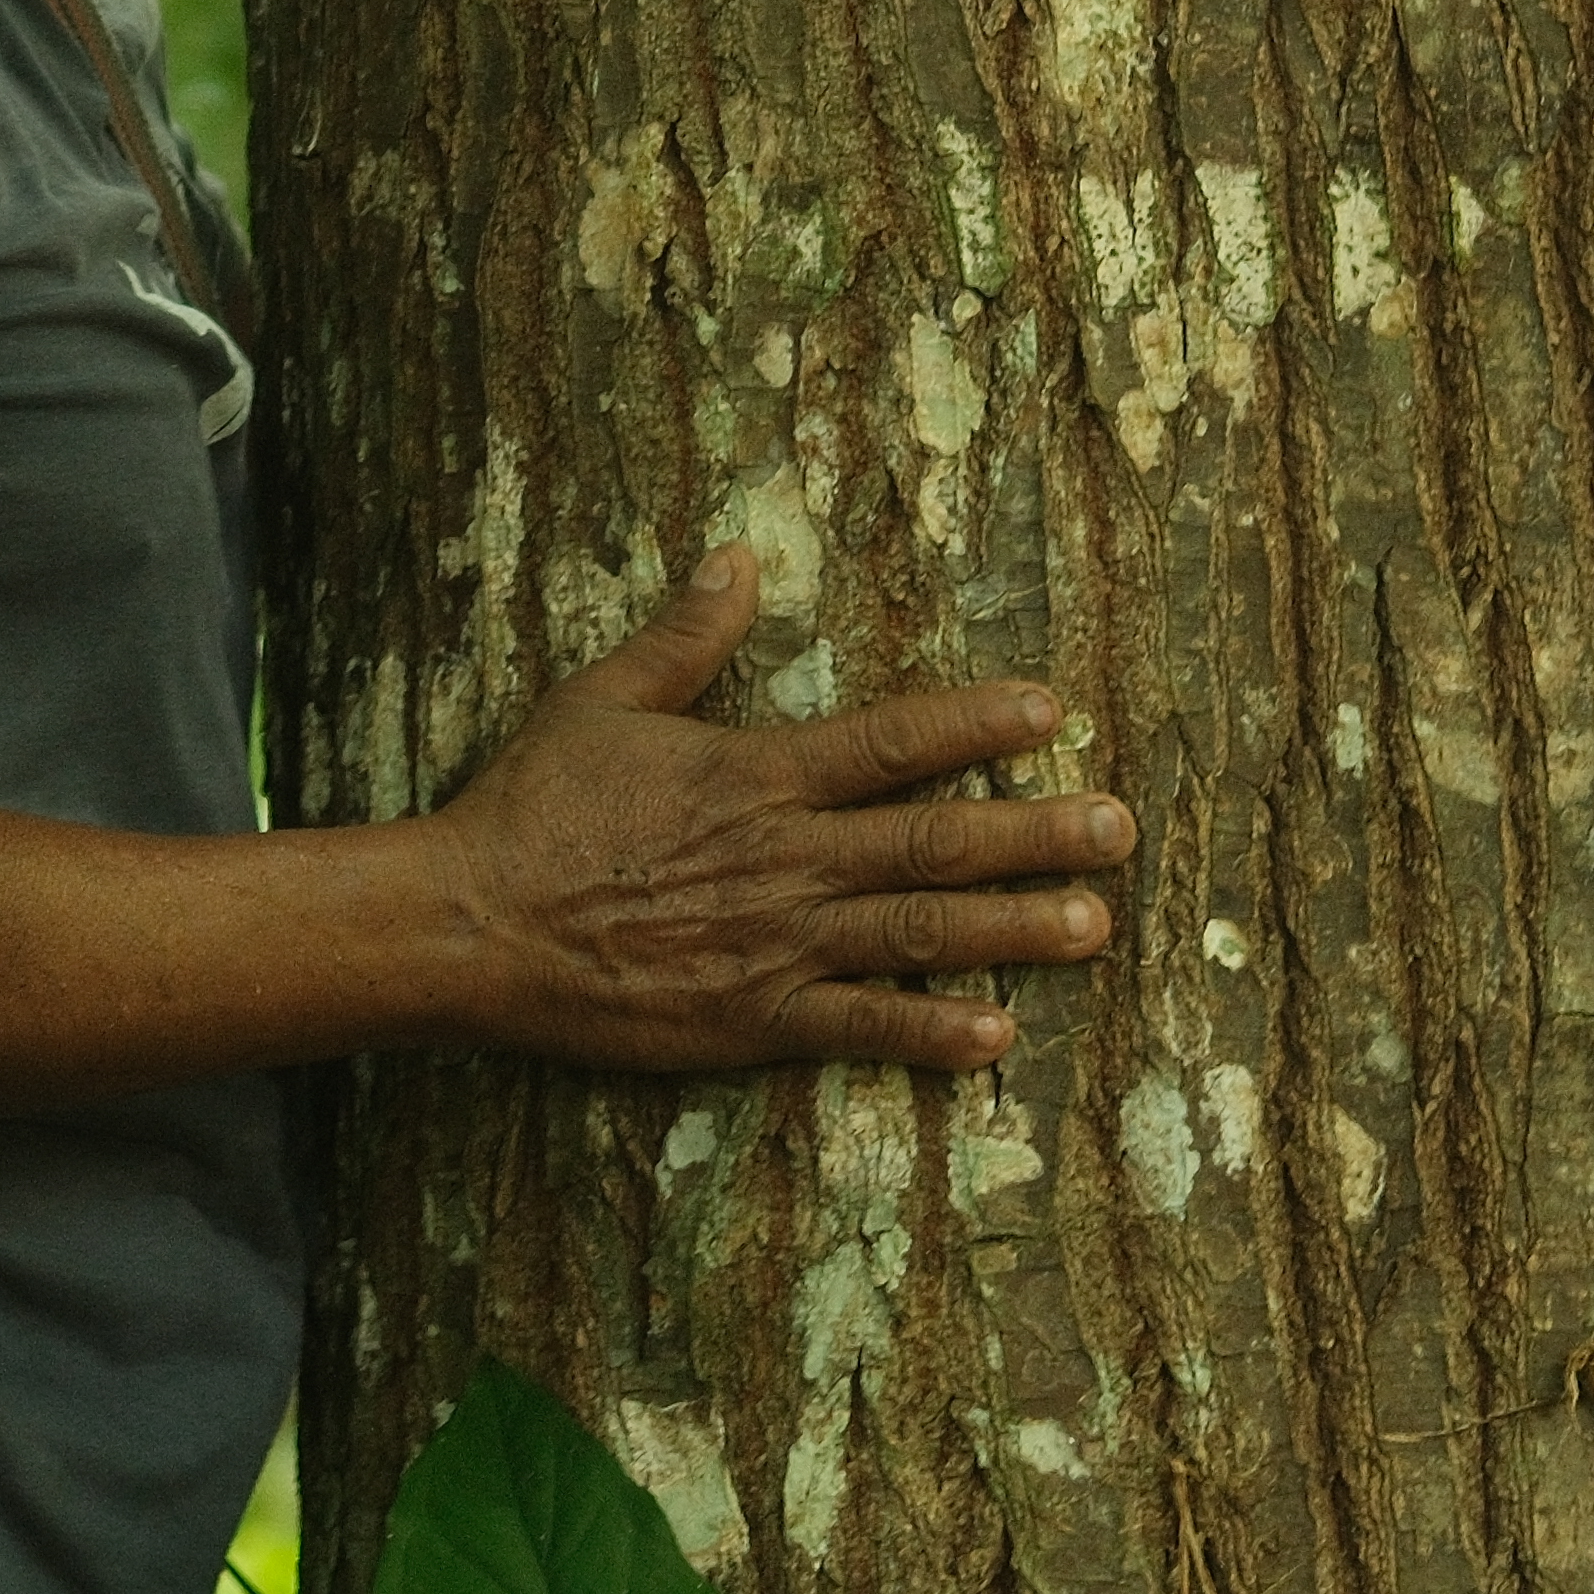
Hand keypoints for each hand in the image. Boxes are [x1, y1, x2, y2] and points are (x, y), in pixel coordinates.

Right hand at [432, 549, 1135, 1073]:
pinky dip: (929, 1034)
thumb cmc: (532, 807)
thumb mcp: (600, 701)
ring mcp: (775, 944)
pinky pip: (858, 1028)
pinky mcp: (751, 1020)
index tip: (1053, 712)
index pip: (892, 741)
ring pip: (918, 931)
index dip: (977, 724)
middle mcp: (786, 858)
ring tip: (1094, 927)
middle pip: (934, 839)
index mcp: (756, 774)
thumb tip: (737, 557)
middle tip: (1119, 829)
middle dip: (1035, 833)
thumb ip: (683, 637)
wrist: (474, 924)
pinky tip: (997, 1037)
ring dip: (1012, 929)